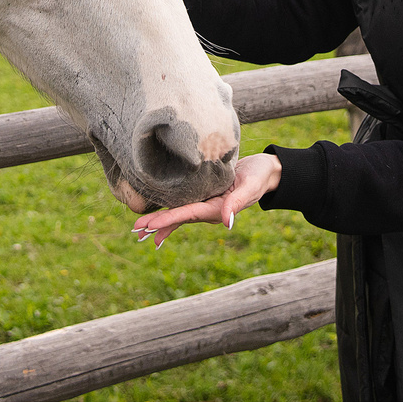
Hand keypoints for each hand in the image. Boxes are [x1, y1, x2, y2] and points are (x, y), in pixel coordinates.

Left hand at [131, 153, 281, 246]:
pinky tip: (157, 218)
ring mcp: (206, 205)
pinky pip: (183, 207)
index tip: (150, 225)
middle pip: (178, 218)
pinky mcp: (204, 196)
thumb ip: (237, 202)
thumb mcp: (250, 186)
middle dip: (157, 224)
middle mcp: (208, 210)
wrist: (266, 171)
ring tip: (139, 229)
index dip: (167, 219)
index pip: (187, 214)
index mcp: (217, 209)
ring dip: (159, 222)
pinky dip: (169, 213)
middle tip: (136, 230)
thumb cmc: (259, 176)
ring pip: (178, 215)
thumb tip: (226, 222)